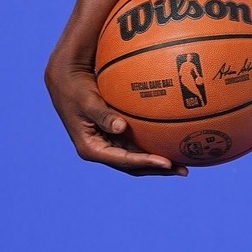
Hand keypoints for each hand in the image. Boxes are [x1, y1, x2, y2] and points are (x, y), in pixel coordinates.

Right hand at [45, 56, 187, 176]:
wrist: (67, 82)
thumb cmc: (76, 90)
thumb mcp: (87, 101)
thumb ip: (103, 115)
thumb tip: (121, 128)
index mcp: (91, 149)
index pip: (123, 160)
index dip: (145, 162)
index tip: (166, 162)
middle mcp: (101, 150)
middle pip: (133, 166)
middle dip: (158, 169)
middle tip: (183, 170)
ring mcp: (108, 143)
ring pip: (137, 157)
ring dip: (158, 161)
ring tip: (184, 162)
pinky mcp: (114, 134)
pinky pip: (136, 143)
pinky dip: (152, 144)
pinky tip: (172, 141)